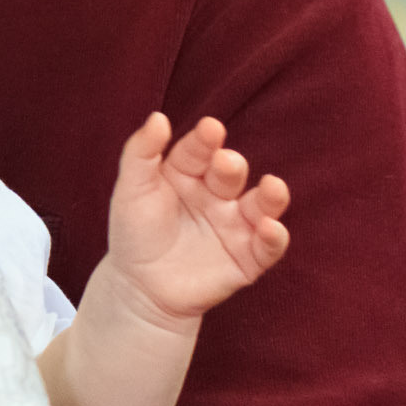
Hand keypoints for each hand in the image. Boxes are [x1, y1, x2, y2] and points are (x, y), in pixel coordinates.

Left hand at [104, 113, 290, 324]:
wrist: (139, 288)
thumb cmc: (134, 233)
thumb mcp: (131, 190)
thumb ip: (140, 153)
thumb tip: (158, 117)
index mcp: (187, 173)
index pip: (199, 151)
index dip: (205, 141)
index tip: (209, 129)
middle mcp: (216, 195)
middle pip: (230, 174)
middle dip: (231, 167)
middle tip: (226, 162)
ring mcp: (234, 225)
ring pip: (260, 205)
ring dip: (270, 196)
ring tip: (273, 186)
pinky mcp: (248, 258)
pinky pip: (268, 246)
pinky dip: (275, 238)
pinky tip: (270, 228)